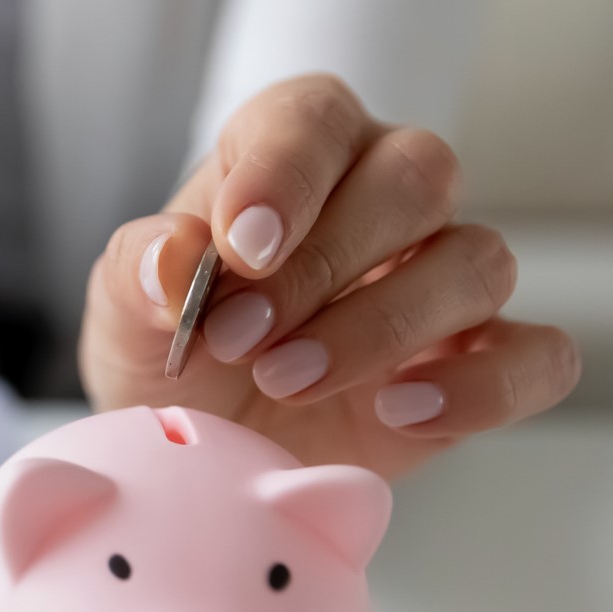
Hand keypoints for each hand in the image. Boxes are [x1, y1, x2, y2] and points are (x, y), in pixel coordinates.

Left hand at [80, 74, 580, 478]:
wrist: (195, 446)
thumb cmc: (170, 353)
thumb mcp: (123, 314)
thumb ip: (139, 273)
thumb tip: (175, 259)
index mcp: (296, 152)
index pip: (314, 119)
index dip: (286, 173)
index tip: (238, 245)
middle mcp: (384, 197)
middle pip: (416, 177)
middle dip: (324, 264)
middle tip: (240, 337)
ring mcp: (440, 277)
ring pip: (475, 261)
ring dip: (381, 327)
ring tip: (286, 380)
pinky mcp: (477, 362)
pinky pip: (534, 356)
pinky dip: (479, 387)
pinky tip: (396, 410)